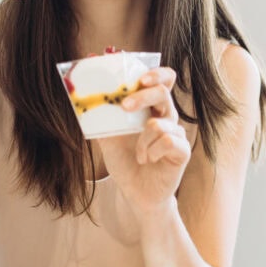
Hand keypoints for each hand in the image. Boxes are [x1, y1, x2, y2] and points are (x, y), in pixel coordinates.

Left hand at [96, 67, 190, 216]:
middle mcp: (166, 117)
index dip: (156, 72)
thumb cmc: (126, 162)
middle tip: (125, 106)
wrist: (136, 194)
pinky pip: (168, 141)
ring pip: (159, 122)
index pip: (163, 80)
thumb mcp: (108, 139)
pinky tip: (149, 160)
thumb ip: (101, 119)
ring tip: (138, 155)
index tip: (139, 76)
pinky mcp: (182, 150)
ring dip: (142, 140)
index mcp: (151, 108)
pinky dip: (152, 151)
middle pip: (163, 92)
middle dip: (143, 96)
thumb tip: (83, 100)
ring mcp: (176, 133)